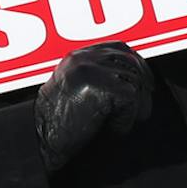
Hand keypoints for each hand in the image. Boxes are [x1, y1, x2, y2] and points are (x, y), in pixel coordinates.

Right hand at [32, 42, 151, 172]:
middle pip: (130, 61)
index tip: (146, 83)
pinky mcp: (100, 87)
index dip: (136, 64)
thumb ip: (96, 79)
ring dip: (136, 107)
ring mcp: (91, 70)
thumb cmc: (55, 124)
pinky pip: (130, 100)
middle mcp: (84, 58)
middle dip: (143, 84)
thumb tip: (129, 79)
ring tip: (122, 124)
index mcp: (77, 57)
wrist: (40, 140)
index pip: (118, 47)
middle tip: (144, 109)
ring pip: (134, 81)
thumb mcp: (74, 92)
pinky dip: (127, 119)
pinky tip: (115, 129)